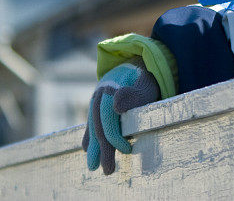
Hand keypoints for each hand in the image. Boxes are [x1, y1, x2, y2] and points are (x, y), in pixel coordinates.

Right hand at [82, 58, 159, 174]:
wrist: (137, 63)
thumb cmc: (146, 78)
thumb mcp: (146, 84)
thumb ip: (133, 94)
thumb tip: (115, 106)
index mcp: (110, 89)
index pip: (108, 117)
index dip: (115, 136)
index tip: (126, 150)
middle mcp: (99, 94)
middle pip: (98, 125)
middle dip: (102, 149)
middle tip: (107, 171)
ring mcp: (96, 99)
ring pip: (93, 126)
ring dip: (93, 147)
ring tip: (94, 166)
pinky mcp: (96, 104)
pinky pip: (90, 122)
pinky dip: (88, 136)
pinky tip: (87, 149)